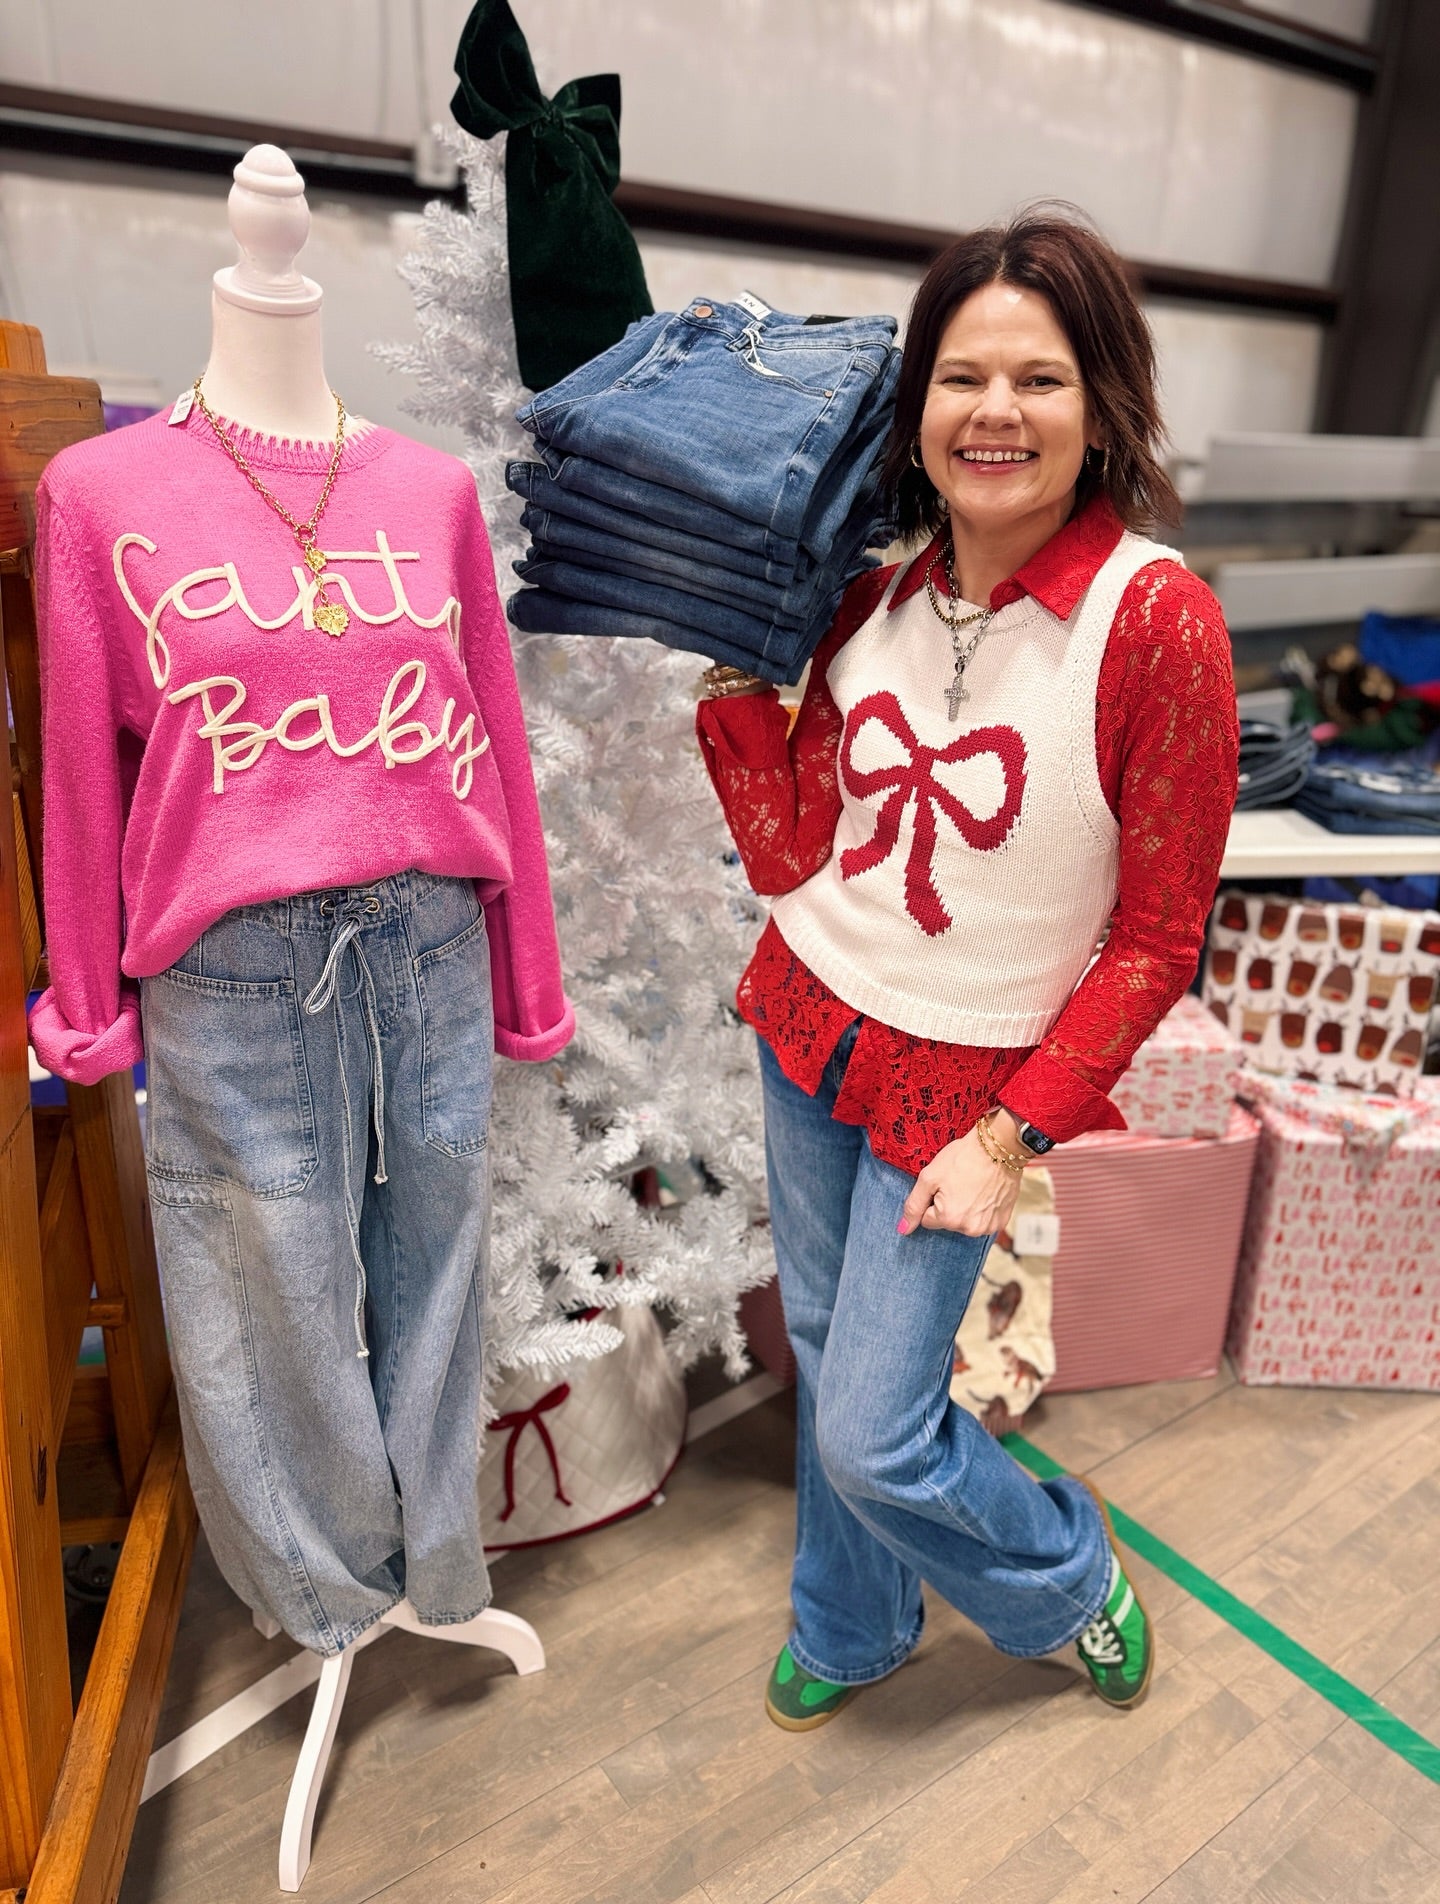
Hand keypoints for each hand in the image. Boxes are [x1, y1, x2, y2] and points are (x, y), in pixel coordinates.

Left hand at [897, 1128, 1022, 1237]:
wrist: (998, 1147)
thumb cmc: (963, 1158)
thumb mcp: (929, 1177)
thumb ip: (914, 1206)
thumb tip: (903, 1229)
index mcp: (949, 1219)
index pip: (927, 1219)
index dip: (932, 1200)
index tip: (943, 1185)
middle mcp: (970, 1229)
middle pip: (947, 1223)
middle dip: (948, 1206)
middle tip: (958, 1184)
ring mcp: (988, 1227)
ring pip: (965, 1223)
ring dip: (966, 1209)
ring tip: (973, 1187)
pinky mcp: (1002, 1221)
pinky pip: (983, 1221)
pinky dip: (982, 1210)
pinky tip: (985, 1193)